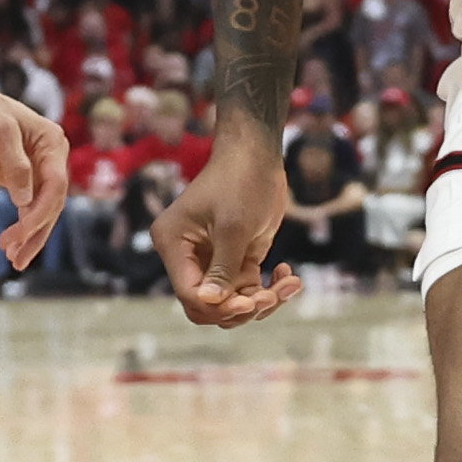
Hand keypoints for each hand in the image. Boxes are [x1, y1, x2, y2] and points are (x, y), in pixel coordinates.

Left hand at [0, 86, 70, 266]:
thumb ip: (15, 165)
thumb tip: (25, 201)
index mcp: (52, 144)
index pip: (55, 186)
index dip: (40, 213)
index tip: (20, 234)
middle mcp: (51, 158)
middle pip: (52, 203)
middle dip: (34, 231)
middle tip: (14, 255)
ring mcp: (38, 170)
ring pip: (41, 210)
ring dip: (30, 236)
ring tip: (14, 261)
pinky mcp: (22, 180)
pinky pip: (28, 208)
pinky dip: (21, 228)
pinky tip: (11, 247)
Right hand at [155, 140, 301, 327]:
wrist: (258, 154)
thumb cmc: (241, 181)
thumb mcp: (233, 227)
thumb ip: (223, 269)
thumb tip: (211, 303)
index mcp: (173, 244)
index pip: (189, 293)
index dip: (218, 306)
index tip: (250, 301)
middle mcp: (188, 256)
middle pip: (207, 306)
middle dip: (240, 308)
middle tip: (270, 297)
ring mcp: (212, 260)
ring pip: (231, 303)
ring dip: (262, 301)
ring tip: (288, 284)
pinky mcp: (236, 259)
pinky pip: (248, 290)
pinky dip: (270, 290)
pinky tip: (288, 276)